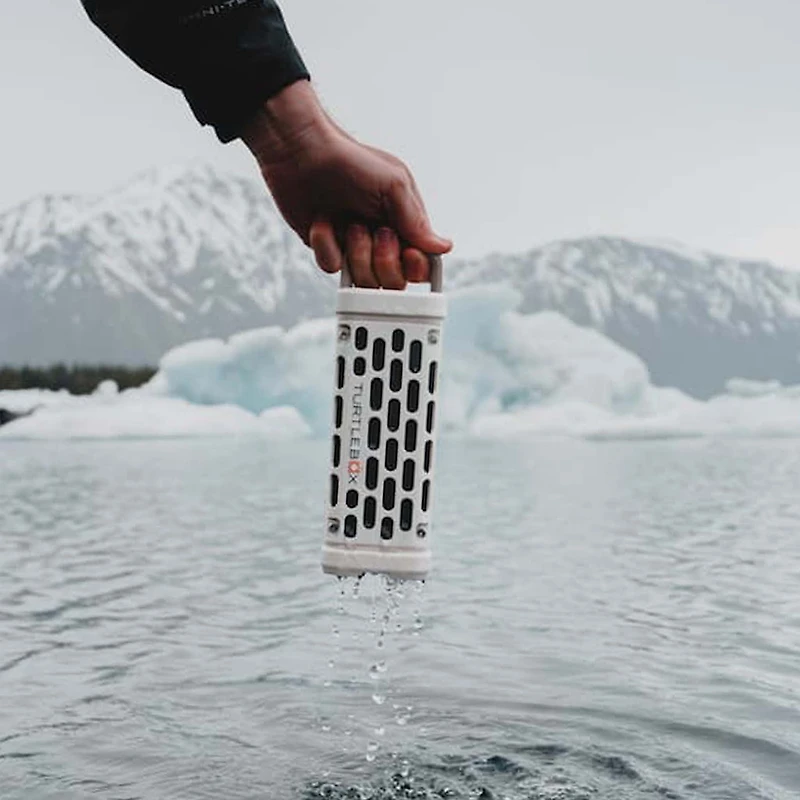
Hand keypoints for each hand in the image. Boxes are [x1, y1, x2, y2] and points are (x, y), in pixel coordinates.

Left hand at [241, 80, 451, 288]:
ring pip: (364, 279)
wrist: (301, 152)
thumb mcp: (393, 184)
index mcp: (404, 223)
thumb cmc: (349, 160)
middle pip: (395, 281)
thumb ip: (416, 220)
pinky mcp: (328, 248)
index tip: (407, 252)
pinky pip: (333, 267)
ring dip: (356, 252)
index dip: (415, 266)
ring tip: (348, 222)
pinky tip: (323, 222)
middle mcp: (382, 239)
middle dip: (384, 260)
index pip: (421, 264)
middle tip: (376, 232)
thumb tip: (443, 247)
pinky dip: (326, 246)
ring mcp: (354, 246)